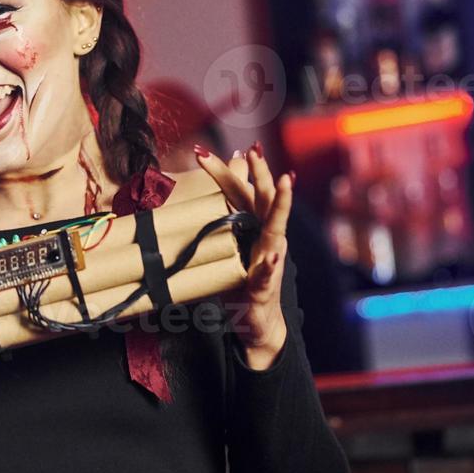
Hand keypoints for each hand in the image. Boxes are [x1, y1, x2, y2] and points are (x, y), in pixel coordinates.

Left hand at [193, 142, 293, 368]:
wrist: (256, 323)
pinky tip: (272, 254)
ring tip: (283, 182)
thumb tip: (189, 206)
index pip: (241, 192)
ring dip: (281, 204)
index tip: (205, 150)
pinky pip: (267, 273)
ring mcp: (270, 259)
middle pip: (262, 199)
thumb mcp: (227, 249)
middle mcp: (266, 237)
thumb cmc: (240, 282)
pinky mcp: (265, 285)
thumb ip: (216, 224)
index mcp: (253, 227)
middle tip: (252, 148)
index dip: (227, 170)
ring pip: (276, 227)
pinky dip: (270, 264)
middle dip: (258, 172)